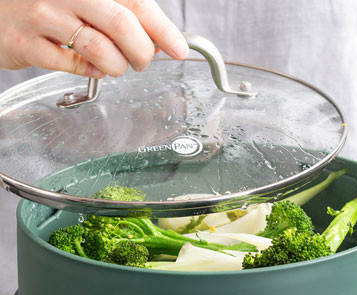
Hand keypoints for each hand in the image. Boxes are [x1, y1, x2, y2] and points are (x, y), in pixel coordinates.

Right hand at [0, 0, 187, 77]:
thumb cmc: (48, 3)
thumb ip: (121, 11)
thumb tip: (162, 38)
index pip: (135, 1)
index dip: (163, 29)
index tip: (179, 49)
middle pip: (122, 25)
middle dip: (142, 53)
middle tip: (141, 61)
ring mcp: (40, 15)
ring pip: (100, 49)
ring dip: (118, 67)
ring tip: (115, 65)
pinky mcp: (25, 42)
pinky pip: (72, 66)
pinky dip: (90, 72)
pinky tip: (89, 66)